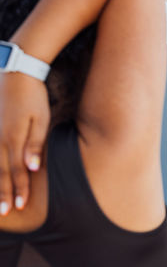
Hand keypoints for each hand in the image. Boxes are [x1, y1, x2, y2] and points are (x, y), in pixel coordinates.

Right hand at [0, 72, 49, 215]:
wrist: (15, 73)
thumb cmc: (33, 97)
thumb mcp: (41, 119)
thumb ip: (35, 144)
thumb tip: (33, 168)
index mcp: (14, 140)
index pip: (18, 171)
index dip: (19, 190)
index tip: (19, 206)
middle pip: (0, 172)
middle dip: (2, 194)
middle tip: (3, 213)